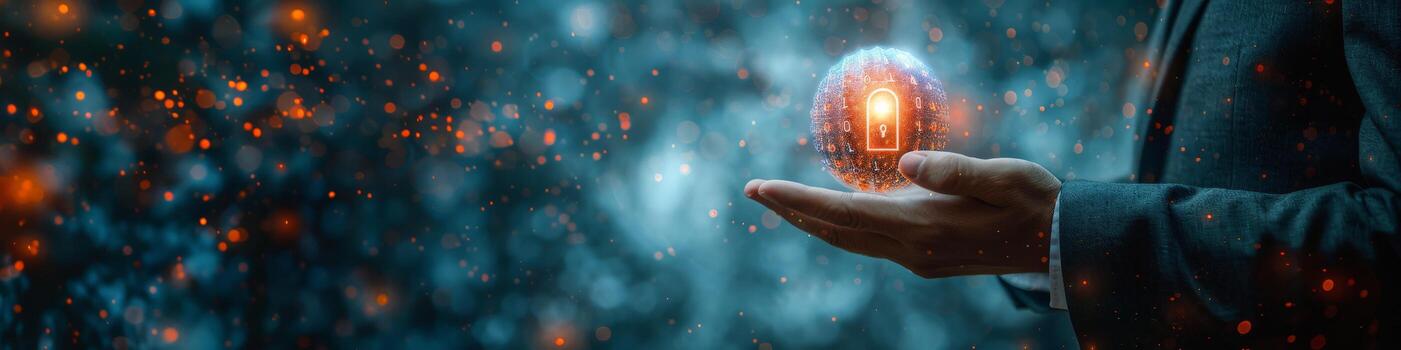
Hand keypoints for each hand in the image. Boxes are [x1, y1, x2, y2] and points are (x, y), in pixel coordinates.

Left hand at [744, 151, 1059, 277]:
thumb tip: (907, 162)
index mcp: (923, 228)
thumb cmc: (1035, 202)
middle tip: (752, 190)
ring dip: (811, 221)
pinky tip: (830, 214)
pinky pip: (867, 242)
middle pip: (835, 231)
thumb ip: (954, 169)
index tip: (762, 187)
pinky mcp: (924, 259)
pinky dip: (838, 227)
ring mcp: (917, 259)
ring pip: (848, 240)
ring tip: (779, 201)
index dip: (799, 200)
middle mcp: (912, 250)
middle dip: (791, 210)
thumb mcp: (1003, 176)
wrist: (1061, 244)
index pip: (844, 212)